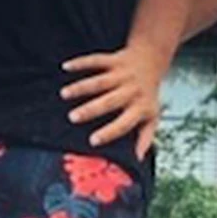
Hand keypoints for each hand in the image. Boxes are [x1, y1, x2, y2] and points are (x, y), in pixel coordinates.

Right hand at [60, 40, 170, 158]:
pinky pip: (96, 60)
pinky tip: (66, 67)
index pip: (125, 123)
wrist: (152, 59)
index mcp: (140, 107)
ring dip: (81, 87)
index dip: (110, 132)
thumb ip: (145, 137)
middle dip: (90, 109)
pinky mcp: (114, 59)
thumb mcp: (152, 116)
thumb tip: (138, 158)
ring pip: (100, 81)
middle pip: (109, 101)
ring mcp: (122, 74)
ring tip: (64, 93)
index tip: (92, 141)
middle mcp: (131, 90)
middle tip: (72, 117)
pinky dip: (80, 62)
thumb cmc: (147, 93)